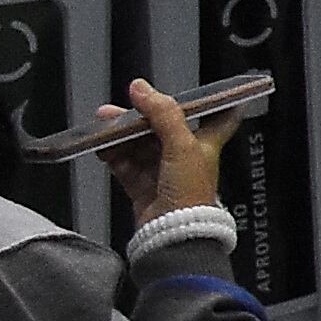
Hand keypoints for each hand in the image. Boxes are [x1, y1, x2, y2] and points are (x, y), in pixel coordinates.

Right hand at [105, 79, 234, 222]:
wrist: (173, 233)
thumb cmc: (190, 194)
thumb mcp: (181, 145)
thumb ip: (162, 114)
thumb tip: (143, 89)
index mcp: (206, 143)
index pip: (218, 115)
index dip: (214, 100)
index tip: (206, 87)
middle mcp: (186, 155)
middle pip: (162, 127)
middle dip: (138, 117)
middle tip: (116, 110)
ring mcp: (163, 170)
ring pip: (139, 144)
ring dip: (120, 134)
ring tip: (103, 126)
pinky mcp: (143, 185)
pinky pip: (125, 164)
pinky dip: (113, 154)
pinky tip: (102, 146)